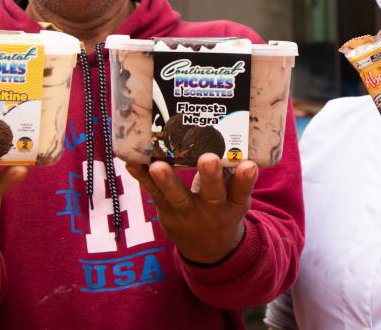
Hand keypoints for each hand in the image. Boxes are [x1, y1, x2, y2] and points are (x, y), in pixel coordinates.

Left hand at [126, 153, 257, 264]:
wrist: (208, 247)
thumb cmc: (223, 207)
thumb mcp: (236, 197)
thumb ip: (234, 173)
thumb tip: (231, 134)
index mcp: (234, 204)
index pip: (242, 191)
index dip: (245, 178)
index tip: (248, 164)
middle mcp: (213, 210)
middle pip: (212, 193)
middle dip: (210, 176)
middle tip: (208, 159)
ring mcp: (187, 212)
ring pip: (177, 196)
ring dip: (167, 180)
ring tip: (158, 166)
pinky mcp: (166, 210)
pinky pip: (154, 193)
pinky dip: (142, 178)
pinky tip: (132, 164)